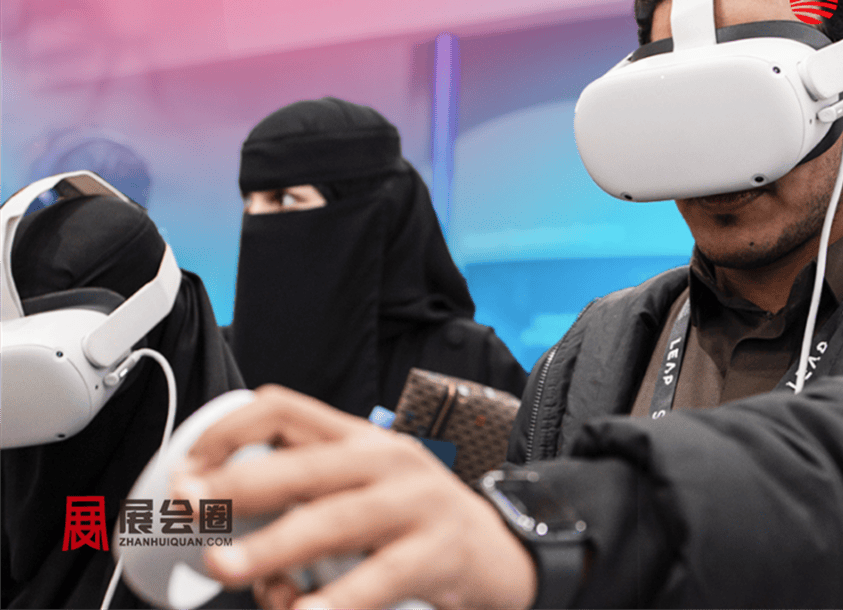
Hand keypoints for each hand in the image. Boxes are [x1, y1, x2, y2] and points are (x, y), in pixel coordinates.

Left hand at [172, 384, 537, 609]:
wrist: (496, 550)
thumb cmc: (412, 521)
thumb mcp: (363, 489)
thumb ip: (304, 504)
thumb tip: (229, 552)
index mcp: (358, 438)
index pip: (283, 410)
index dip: (227, 434)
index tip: (186, 469)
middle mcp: (385, 460)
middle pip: (303, 467)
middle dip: (237, 489)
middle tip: (189, 513)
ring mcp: (415, 504)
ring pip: (334, 521)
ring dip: (274, 548)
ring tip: (229, 568)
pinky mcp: (437, 552)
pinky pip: (377, 580)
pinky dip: (336, 602)